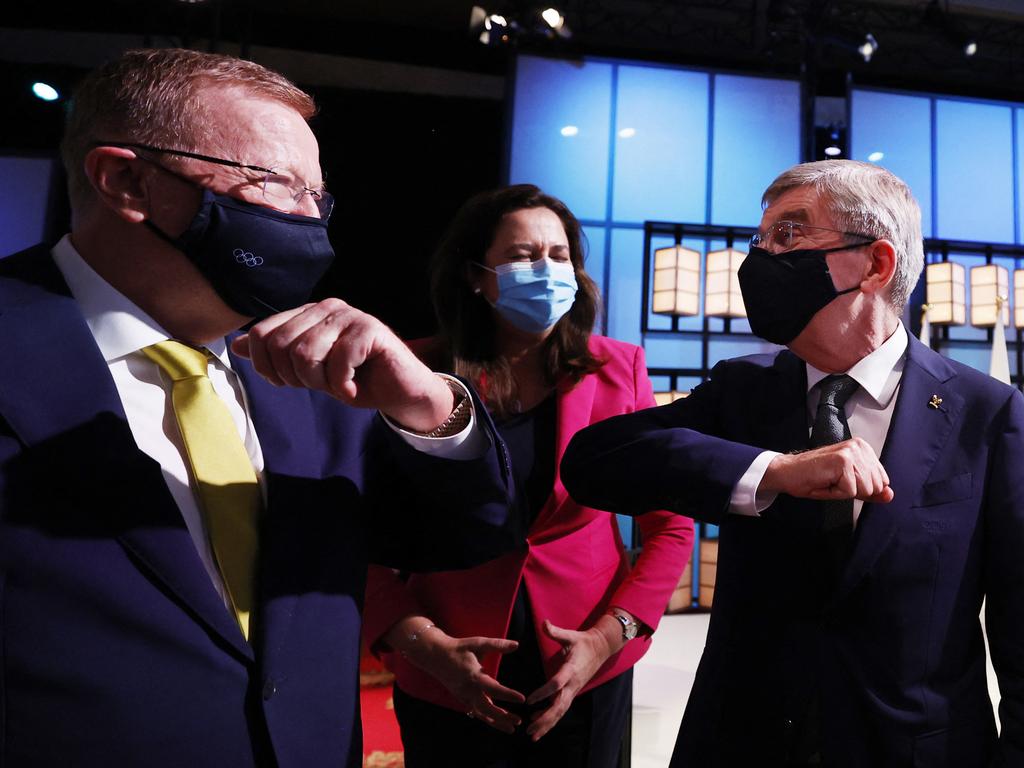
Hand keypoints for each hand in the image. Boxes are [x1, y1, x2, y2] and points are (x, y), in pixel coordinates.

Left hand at [231, 299, 453, 431]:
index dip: (268, 367)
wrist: (399, 391)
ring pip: (306, 353)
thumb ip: (275, 356)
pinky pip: (338, 360)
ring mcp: (349, 315)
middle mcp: (326, 308)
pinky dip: (342, 384)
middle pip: (281, 344)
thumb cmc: (354, 379)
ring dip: (320, 382)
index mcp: (307, 313)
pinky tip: (353, 387)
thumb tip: (237, 345)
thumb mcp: (308, 371)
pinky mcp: (370, 329)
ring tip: (338, 385)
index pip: (263, 333)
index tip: (290, 382)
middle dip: (296, 377)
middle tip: (320, 385)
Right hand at [401, 629, 524, 733]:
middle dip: (503, 716)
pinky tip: (497, 722)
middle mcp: (468, 690)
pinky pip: (475, 712)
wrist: (435, 655)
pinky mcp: (461, 698)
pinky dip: (486, 718)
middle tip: (519, 721)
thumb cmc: (458, 648)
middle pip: (487, 708)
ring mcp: (463, 696)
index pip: (494, 689)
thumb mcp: (478, 643)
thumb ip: (497, 644)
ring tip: (511, 728)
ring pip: (481, 714)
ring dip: (496, 722)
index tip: (522, 699)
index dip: (508, 695)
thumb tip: (516, 644)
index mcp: (474, 676)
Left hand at [524, 617, 619, 740]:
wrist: (600, 649)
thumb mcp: (569, 635)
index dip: (543, 693)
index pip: (556, 684)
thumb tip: (543, 622)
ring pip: (560, 712)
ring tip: (532, 735)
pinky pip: (561, 709)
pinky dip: (550, 719)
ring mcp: (573, 690)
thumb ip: (555, 631)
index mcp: (570, 670)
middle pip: (558, 706)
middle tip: (529, 728)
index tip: (529, 701)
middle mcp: (572, 684)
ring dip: (546, 724)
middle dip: (544, 719)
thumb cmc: (582, 641)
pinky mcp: (572, 692)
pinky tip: (538, 724)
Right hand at [761, 437, 893, 502]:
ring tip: (829, 481)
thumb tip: (889, 495)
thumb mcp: (848, 487)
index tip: (842, 481)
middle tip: (834, 482)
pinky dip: (836, 493)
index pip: (882, 481)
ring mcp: (851, 452)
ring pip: (865, 489)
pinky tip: (825, 482)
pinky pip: (850, 491)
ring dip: (844, 492)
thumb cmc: (815, 478)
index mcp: (863, 449)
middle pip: (875, 486)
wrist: (788, 473)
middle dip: (854, 491)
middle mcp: (859, 446)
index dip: (861, 489)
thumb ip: (871, 491)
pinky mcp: (842, 460)